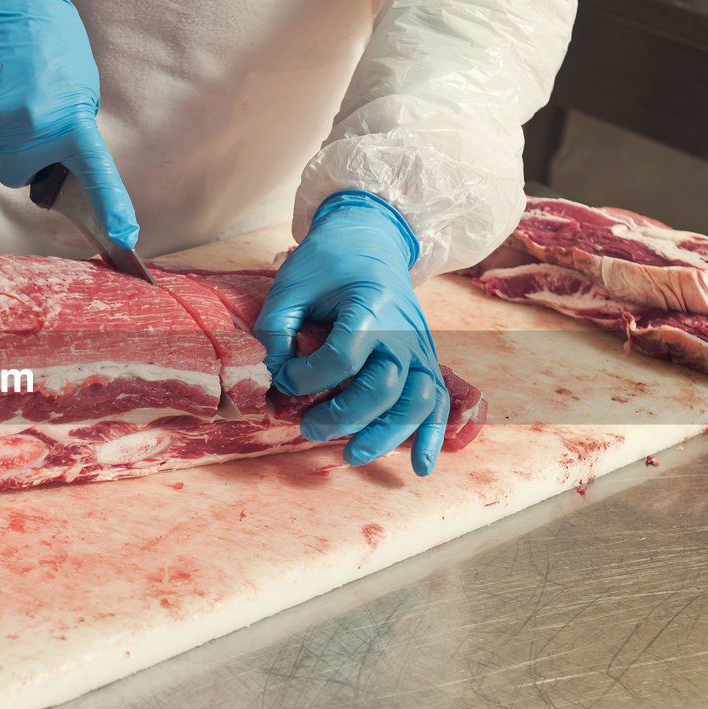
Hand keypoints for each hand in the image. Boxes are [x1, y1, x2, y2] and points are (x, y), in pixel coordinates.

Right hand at [0, 0, 139, 248]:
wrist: (9, 0)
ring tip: (11, 89)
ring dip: (0, 130)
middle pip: (17, 174)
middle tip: (28, 120)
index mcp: (71, 122)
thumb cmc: (51, 41)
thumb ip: (70, 130)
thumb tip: (58, 163)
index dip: (110, 208)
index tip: (123, 237)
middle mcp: (35, 128)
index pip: (96, 175)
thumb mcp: (80, 88)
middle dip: (21, 157)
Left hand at [253, 190, 448, 475]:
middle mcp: (402, 330)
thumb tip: (269, 376)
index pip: (344, 356)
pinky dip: (432, 437)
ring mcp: (419, 348)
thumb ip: (276, 329)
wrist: (370, 240)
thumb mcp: (291, 285)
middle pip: (384, 387)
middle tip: (308, 429)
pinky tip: (420, 468)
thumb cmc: (327, 263)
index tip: (285, 378)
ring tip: (353, 455)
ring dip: (387, 434)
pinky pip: (438, 402)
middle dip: (344, 416)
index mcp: (370, 305)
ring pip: (416, 402)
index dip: (309, 377)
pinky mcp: (425, 361)